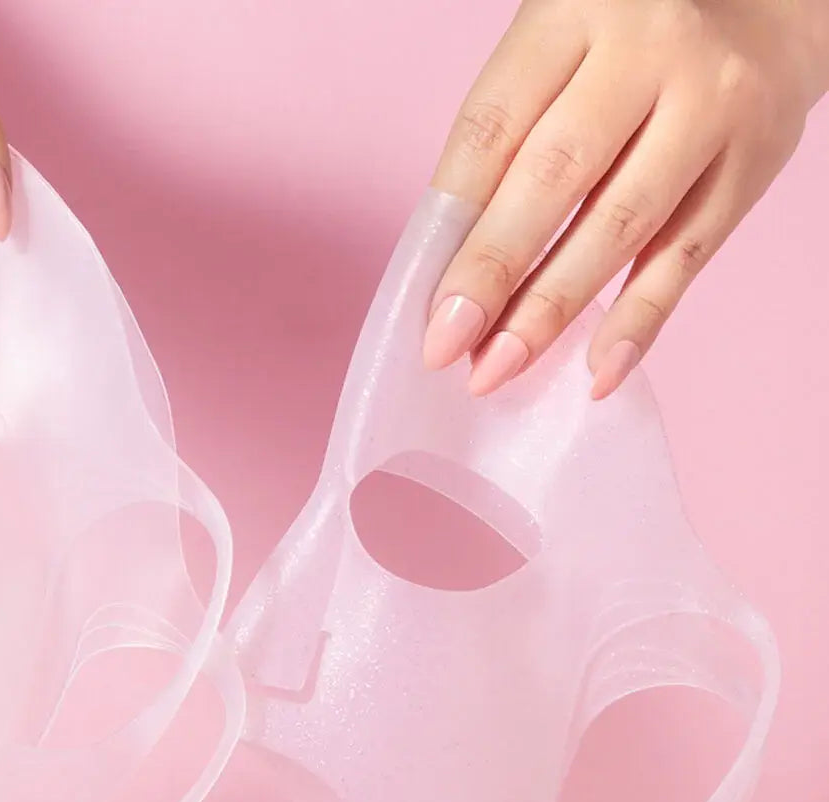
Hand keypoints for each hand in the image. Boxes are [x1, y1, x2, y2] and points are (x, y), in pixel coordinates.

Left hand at [423, 0, 828, 398]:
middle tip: (449, 348)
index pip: (494, 128)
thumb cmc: (627, 44)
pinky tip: (596, 373)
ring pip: (619, 226)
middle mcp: (647, 52)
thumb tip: (450, 266)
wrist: (769, 5)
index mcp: (574, 14)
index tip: (425, 304)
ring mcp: (708, 106)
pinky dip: (638, 323)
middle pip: (554, 179)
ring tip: (498, 369)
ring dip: (551, 311)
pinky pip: (686, 257)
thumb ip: (509, 140)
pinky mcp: (751, 163)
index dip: (451, 224)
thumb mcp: (558, 53)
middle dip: (493, 275)